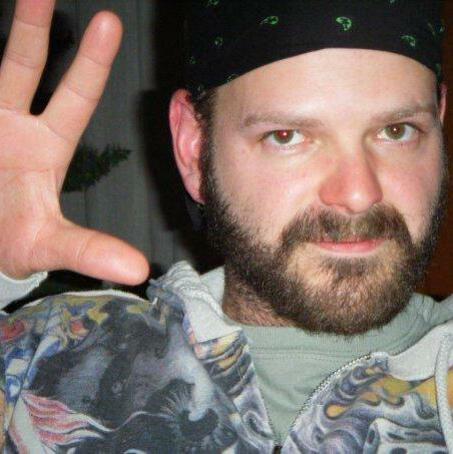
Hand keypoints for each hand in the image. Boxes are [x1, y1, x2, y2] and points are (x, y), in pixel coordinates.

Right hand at [0, 0, 149, 283]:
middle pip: (21, 66)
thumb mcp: (49, 244)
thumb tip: (139, 271)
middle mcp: (12, 126)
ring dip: (3, 34)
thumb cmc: (12, 242)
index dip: (91, 63)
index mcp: (44, 147)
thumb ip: (91, 252)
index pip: (73, 97)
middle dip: (31, 26)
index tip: (109, 23)